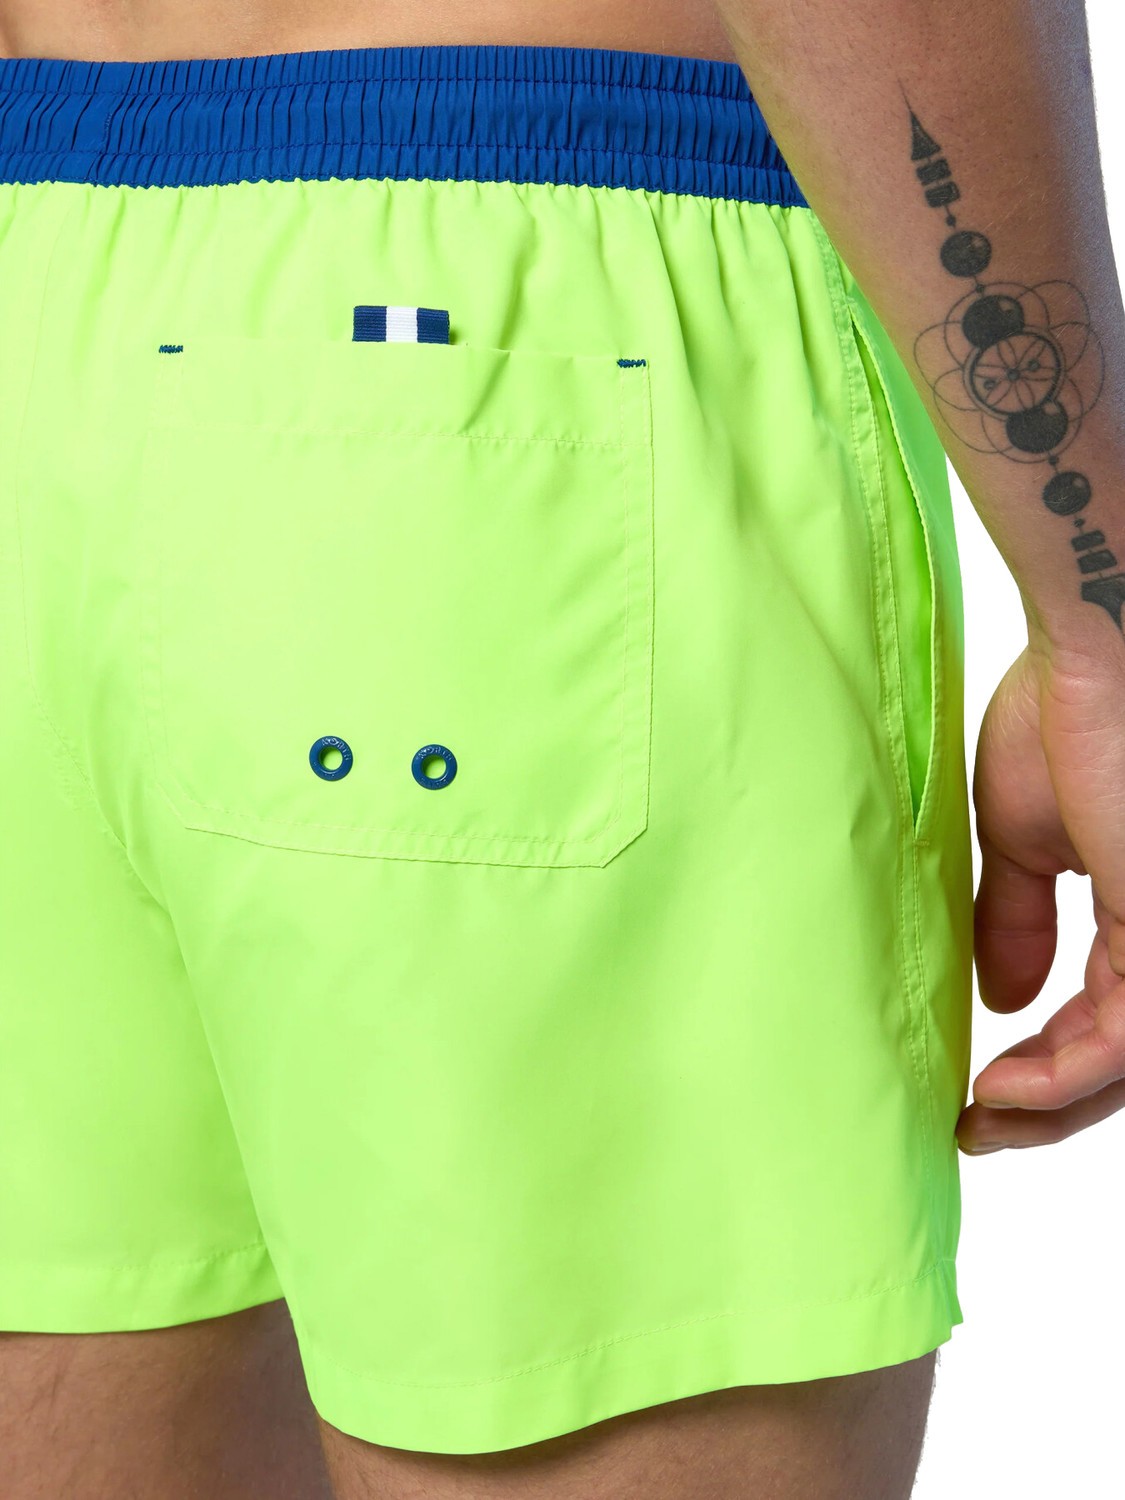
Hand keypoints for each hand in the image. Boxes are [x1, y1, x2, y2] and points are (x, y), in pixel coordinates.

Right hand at [957, 640, 1124, 1154]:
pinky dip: (1060, 1079)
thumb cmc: (1064, 708)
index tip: (975, 1084)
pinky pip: (1122, 1042)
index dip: (1043, 1060)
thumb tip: (998, 998)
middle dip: (1047, 1102)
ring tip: (979, 1120)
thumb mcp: (1022, 836)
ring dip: (1048, 1105)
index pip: (1101, 1013)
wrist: (1098, 648)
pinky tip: (1001, 1092)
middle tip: (976, 1126)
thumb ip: (1016, 919)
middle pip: (1116, 1054)